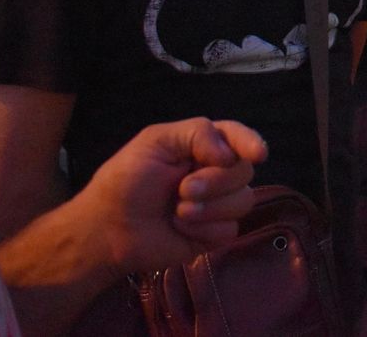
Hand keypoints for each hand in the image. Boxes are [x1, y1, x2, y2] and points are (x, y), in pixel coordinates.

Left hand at [71, 118, 267, 274]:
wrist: (108, 230)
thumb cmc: (126, 181)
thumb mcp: (154, 142)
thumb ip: (196, 133)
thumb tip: (230, 154)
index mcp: (201, 146)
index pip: (237, 137)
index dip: (251, 142)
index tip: (258, 154)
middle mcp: (215, 172)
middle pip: (244, 171)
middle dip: (215, 182)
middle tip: (183, 190)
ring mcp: (217, 204)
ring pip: (243, 201)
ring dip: (209, 208)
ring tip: (178, 212)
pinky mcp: (214, 233)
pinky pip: (230, 229)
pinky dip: (204, 230)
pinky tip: (181, 230)